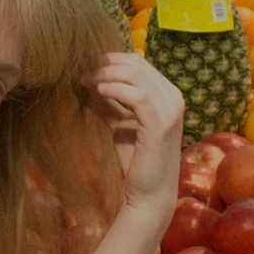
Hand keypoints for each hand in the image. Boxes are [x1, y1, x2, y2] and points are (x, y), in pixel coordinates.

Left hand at [85, 52, 184, 211]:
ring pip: (136, 76)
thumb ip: (108, 104)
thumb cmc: (137, 160)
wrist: (149, 194)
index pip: (139, 64)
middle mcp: (174, 98)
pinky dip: (115, 89)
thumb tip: (85, 85)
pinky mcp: (160, 125)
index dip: (110, 59)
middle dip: (105, 63)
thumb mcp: (119, 125)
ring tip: (84, 80)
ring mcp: (170, 111)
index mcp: (168, 95)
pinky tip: (97, 91)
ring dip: (105, 74)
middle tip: (80, 70)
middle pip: (136, 64)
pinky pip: (138, 96)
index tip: (85, 65)